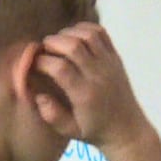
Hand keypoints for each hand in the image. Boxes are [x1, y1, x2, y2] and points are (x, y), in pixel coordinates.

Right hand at [31, 23, 151, 152]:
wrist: (127, 129)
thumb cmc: (95, 130)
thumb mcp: (70, 132)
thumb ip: (52, 115)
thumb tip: (38, 95)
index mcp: (84, 95)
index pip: (60, 68)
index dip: (42, 61)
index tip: (34, 64)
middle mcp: (98, 76)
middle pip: (74, 46)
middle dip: (53, 42)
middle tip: (43, 49)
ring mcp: (109, 64)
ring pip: (88, 36)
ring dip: (68, 33)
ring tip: (58, 42)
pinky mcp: (116, 58)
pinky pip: (102, 34)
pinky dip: (85, 28)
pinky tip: (74, 36)